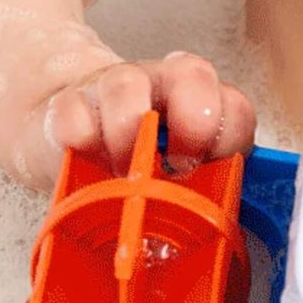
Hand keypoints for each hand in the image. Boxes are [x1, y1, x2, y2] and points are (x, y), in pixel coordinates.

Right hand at [18, 51, 255, 186]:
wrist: (72, 140)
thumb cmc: (136, 163)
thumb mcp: (179, 178)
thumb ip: (208, 191)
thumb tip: (228, 228)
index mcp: (201, 104)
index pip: (235, 106)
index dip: (231, 137)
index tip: (215, 168)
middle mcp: (162, 84)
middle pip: (193, 74)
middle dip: (192, 123)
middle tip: (177, 165)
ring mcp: (113, 86)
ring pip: (127, 85)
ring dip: (128, 136)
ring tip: (123, 171)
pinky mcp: (67, 102)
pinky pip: (75, 113)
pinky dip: (81, 140)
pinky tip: (86, 159)